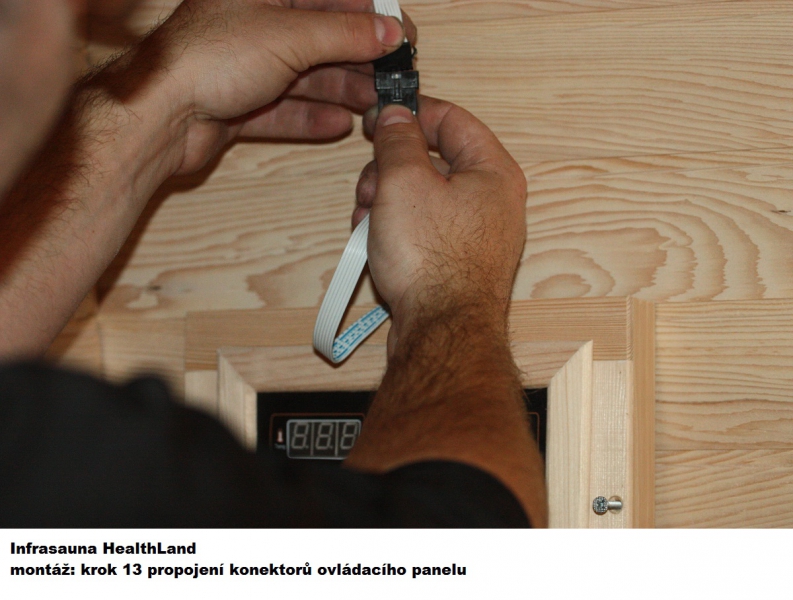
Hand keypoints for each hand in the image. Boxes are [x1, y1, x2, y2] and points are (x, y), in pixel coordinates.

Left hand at [126, 0, 415, 173]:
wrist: (158, 117)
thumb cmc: (205, 59)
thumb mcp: (290, 35)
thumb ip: (345, 33)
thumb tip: (387, 31)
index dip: (369, 13)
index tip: (401, 35)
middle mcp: (253, 24)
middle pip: (320, 37)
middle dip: (359, 58)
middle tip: (391, 77)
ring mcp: (244, 65)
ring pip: (304, 75)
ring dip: (341, 90)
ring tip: (372, 105)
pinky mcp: (237, 104)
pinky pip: (283, 109)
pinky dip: (309, 117)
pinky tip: (337, 126)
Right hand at [355, 97, 526, 335]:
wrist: (440, 331)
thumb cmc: (433, 260)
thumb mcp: (403, 181)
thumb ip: (398, 140)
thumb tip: (396, 117)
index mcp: (492, 171)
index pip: (452, 119)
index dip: (412, 112)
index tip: (379, 115)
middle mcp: (491, 201)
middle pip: (433, 160)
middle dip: (391, 169)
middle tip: (370, 184)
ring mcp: (475, 235)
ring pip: (422, 197)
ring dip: (386, 201)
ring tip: (368, 221)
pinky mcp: (457, 263)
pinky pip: (422, 229)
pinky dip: (395, 229)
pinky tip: (374, 244)